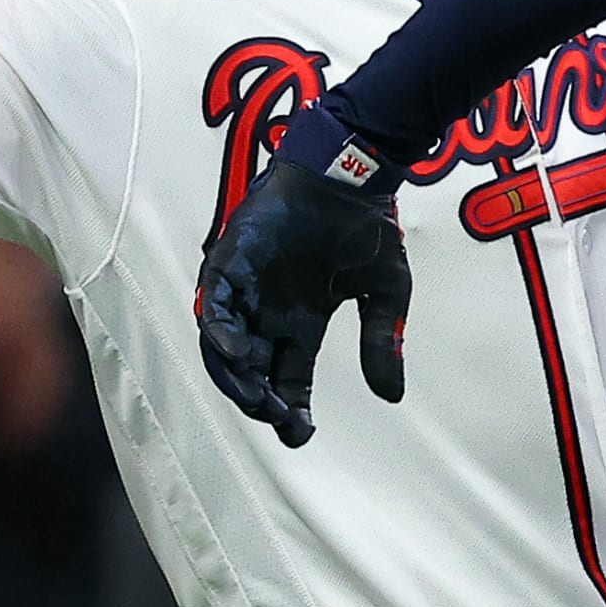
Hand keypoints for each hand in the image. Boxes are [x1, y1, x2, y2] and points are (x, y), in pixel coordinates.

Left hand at [196, 107, 411, 446]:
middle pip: (253, 371)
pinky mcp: (231, 260)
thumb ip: (380, 342)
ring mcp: (247, 287)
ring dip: (237, 376)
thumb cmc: (368, 223)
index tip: (302, 435)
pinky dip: (220, 331)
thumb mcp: (386, 293)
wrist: (353, 171)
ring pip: (226, 346)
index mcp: (302, 321)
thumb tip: (391, 397)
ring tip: (255, 397)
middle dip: (262, 401)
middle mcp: (269, 310)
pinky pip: (214, 303)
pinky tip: (237, 353)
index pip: (289, 379)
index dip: (293, 411)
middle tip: (279, 419)